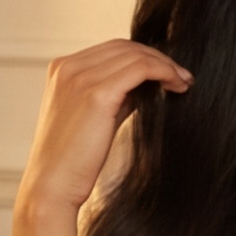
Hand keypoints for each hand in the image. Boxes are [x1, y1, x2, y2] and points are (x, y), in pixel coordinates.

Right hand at [17, 40, 192, 220]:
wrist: (52, 187)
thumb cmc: (72, 160)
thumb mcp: (92, 116)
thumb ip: (114, 94)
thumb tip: (148, 82)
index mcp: (61, 69)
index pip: (111, 49)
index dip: (143, 57)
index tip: (166, 74)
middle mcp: (67, 67)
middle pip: (124, 47)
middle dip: (157, 58)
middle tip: (182, 77)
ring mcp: (80, 77)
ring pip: (135, 55)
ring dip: (165, 65)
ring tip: (183, 83)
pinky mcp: (96, 93)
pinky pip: (141, 68)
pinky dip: (164, 72)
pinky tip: (176, 86)